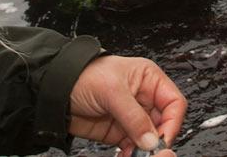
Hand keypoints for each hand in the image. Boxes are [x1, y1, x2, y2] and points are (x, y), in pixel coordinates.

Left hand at [68, 55, 186, 156]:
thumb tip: (152, 139)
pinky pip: (133, 147)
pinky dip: (132, 154)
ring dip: (144, 150)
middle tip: (149, 151)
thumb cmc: (81, 76)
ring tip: (136, 155)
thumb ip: (134, 117)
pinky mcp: (119, 132)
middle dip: (158, 139)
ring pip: (149, 138)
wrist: (53, 90)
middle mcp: (143, 98)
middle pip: (164, 123)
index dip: (172, 121)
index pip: (173, 102)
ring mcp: (131, 116)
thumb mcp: (112, 92)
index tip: (162, 138)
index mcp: (148, 79)